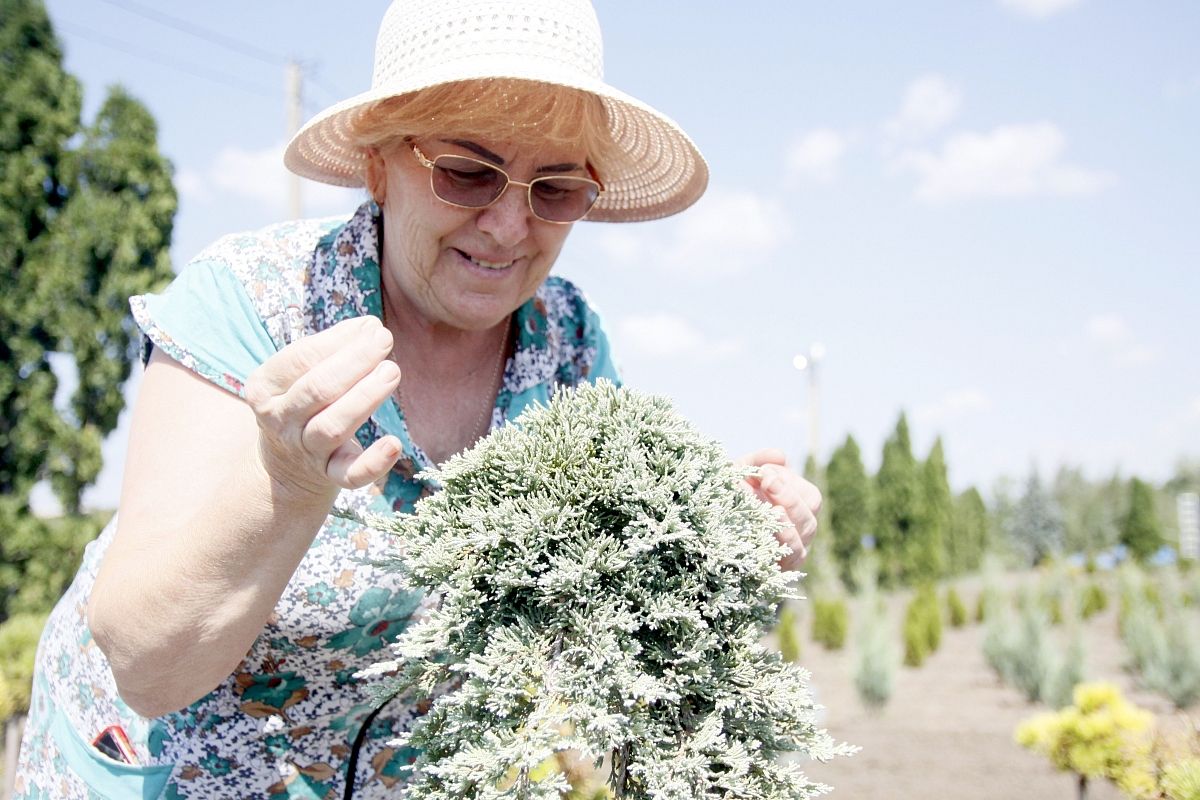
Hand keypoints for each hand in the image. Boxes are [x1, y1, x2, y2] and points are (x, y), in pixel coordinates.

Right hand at [244, 316, 402, 497]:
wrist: (287, 465)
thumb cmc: (303, 401)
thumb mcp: (301, 372)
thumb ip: (331, 347)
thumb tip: (369, 327)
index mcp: (264, 388)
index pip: (299, 359)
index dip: (337, 340)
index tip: (370, 326)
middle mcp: (279, 420)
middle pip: (317, 390)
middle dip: (354, 361)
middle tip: (384, 340)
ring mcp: (303, 450)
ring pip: (332, 427)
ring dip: (364, 397)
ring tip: (392, 371)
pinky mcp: (329, 476)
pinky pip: (349, 475)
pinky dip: (373, 463)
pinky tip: (394, 443)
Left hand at [737, 448, 820, 570]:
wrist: (704, 524)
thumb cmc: (728, 495)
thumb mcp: (740, 472)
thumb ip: (758, 460)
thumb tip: (781, 456)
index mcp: (796, 508)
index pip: (810, 499)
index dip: (790, 485)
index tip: (765, 474)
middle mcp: (797, 534)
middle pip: (808, 521)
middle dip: (789, 500)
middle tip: (767, 483)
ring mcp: (787, 556)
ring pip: (799, 545)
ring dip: (786, 527)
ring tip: (772, 512)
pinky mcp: (774, 572)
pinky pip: (784, 564)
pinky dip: (778, 549)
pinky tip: (766, 535)